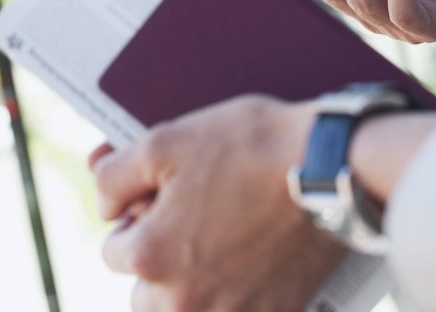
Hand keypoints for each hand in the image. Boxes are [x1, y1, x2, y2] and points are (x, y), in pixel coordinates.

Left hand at [92, 96, 345, 310]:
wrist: (332, 166)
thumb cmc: (254, 147)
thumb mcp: (168, 140)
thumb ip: (115, 175)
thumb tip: (103, 204)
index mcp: (152, 258)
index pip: (114, 252)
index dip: (136, 218)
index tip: (162, 201)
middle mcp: (186, 300)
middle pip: (146, 293)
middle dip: (160, 260)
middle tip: (193, 220)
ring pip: (186, 309)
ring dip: (193, 284)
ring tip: (221, 239)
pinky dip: (236, 294)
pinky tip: (252, 259)